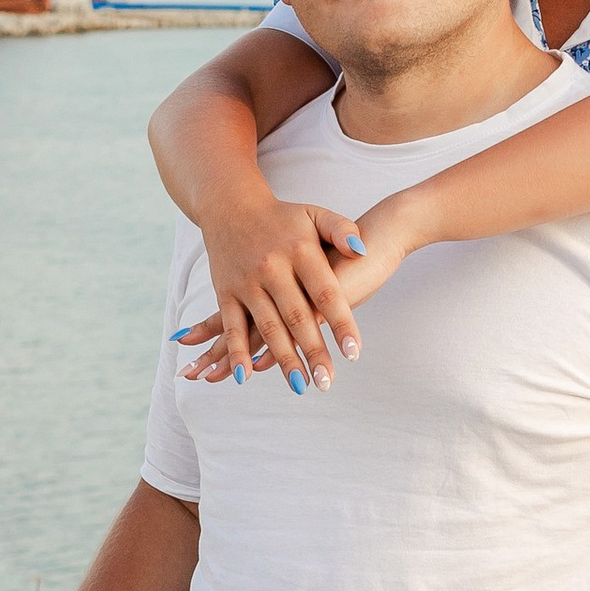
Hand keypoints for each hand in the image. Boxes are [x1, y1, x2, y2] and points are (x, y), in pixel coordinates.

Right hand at [179, 191, 423, 387]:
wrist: (231, 204)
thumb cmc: (282, 216)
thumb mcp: (315, 214)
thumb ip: (341, 230)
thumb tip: (363, 250)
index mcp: (300, 251)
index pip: (326, 293)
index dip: (341, 323)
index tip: (354, 352)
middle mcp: (273, 268)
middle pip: (298, 317)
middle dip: (313, 352)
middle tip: (327, 382)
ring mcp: (248, 281)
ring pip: (268, 327)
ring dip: (283, 359)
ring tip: (301, 386)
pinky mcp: (226, 291)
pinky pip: (231, 326)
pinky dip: (237, 351)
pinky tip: (247, 376)